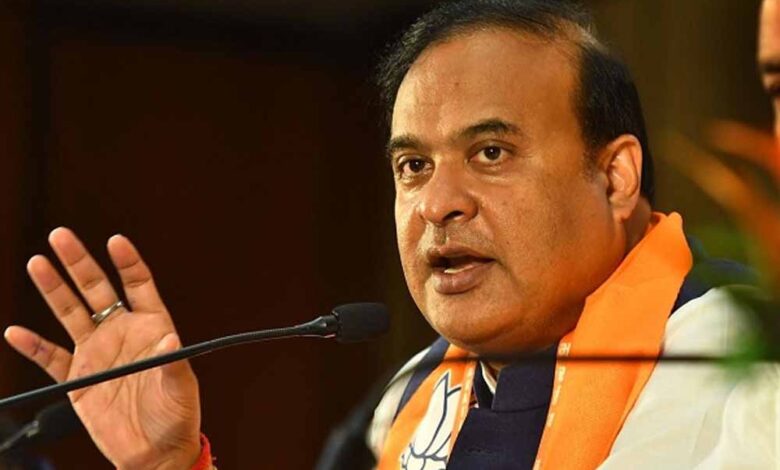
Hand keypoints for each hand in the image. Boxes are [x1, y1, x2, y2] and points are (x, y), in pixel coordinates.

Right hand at [4, 228, 201, 469]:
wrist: (155, 452)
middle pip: (96, 290)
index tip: (116, 241)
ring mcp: (97, 354)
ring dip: (53, 290)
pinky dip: (33, 346)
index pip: (138, 285)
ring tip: (37, 262)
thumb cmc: (176, 416)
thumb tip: (172, 338)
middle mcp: (121, 334)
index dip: (127, 262)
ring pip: (71, 314)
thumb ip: (172, 361)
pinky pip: (51, 358)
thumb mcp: (180, 386)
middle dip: (79, 262)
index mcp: (151, 328)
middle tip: (61, 236)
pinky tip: (16, 332)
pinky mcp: (79, 380)